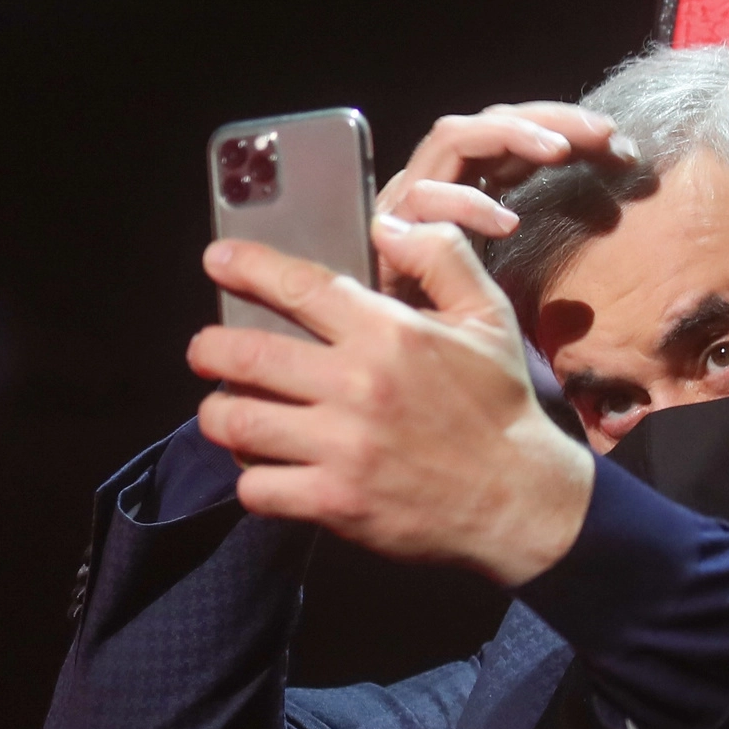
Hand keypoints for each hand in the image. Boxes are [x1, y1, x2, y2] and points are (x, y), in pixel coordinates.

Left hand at [187, 220, 594, 586]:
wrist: (521, 500)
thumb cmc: (500, 407)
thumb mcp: (489, 318)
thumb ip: (444, 258)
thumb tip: (388, 226)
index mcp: (391, 333)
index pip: (299, 286)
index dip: (247, 267)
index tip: (217, 261)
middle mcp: (358, 384)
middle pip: (245, 354)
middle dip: (210, 349)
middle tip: (207, 352)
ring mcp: (343, 447)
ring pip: (238, 422)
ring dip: (221, 415)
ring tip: (228, 413)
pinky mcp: (336, 501)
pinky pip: (258, 487)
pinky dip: (253, 479)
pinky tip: (266, 471)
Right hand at [373, 102, 637, 299]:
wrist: (406, 363)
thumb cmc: (469, 322)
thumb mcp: (525, 272)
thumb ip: (549, 235)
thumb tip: (611, 212)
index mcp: (470, 183)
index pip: (516, 133)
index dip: (566, 129)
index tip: (622, 147)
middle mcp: (437, 181)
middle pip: (488, 122)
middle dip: (547, 119)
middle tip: (604, 132)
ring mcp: (407, 200)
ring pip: (452, 138)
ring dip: (509, 137)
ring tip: (559, 152)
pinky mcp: (386, 230)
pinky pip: (423, 199)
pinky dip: (466, 203)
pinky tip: (508, 223)